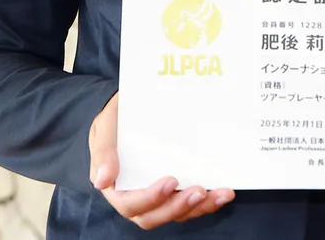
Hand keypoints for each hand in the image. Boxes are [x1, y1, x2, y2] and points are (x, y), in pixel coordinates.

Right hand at [88, 92, 234, 229]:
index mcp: (116, 187)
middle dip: (179, 207)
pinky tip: (222, 192)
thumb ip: (104, 152)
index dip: (150, 198)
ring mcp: (157, 195)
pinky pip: (189, 203)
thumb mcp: (105, 129)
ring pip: (176, 212)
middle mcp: (136, 197)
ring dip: (199, 207)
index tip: (171, 181)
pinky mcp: (175, 189)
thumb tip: (102, 181)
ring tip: (221, 194)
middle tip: (200, 191)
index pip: (130, 204)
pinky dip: (207, 201)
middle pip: (154, 215)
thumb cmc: (115, 120)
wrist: (130, 109)